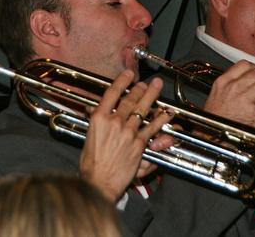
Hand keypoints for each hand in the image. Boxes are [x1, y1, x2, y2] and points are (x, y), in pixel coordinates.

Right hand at [79, 70, 172, 201]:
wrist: (99, 181)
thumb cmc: (91, 163)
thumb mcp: (88, 136)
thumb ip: (97, 122)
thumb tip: (98, 112)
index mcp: (98, 118)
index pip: (112, 93)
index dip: (122, 81)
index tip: (128, 74)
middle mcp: (114, 122)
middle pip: (129, 99)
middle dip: (139, 88)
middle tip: (145, 82)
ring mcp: (128, 132)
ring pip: (142, 109)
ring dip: (151, 96)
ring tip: (156, 86)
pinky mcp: (139, 144)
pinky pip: (152, 127)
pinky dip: (160, 118)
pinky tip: (166, 111)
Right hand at [204, 60, 254, 126]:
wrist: (212, 132)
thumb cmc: (214, 115)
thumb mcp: (216, 93)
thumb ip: (229, 83)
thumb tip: (243, 77)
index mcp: (224, 81)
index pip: (244, 64)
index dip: (254, 67)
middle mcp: (234, 87)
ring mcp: (244, 99)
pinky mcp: (253, 112)